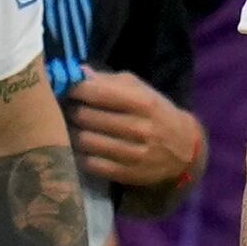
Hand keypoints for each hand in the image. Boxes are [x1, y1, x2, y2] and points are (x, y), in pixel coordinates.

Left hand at [68, 69, 202, 197]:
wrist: (185, 150)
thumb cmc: (156, 113)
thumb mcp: (141, 91)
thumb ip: (108, 81)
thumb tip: (76, 72)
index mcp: (142, 102)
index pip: (97, 92)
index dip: (73, 89)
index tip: (61, 86)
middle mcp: (138, 128)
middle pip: (86, 117)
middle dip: (70, 110)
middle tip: (63, 108)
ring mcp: (133, 154)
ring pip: (85, 141)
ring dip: (72, 132)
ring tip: (70, 126)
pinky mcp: (127, 174)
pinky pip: (91, 163)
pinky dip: (80, 154)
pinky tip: (81, 147)